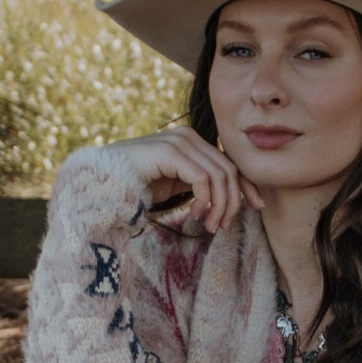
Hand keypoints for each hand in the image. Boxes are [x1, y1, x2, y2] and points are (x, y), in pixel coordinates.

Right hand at [113, 125, 263, 235]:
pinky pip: (202, 178)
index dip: (247, 185)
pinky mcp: (171, 152)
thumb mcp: (177, 185)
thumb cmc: (137, 186)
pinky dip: (204, 200)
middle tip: (220, 226)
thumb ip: (200, 185)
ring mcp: (179, 141)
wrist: (103, 182)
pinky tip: (194, 213)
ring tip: (209, 225)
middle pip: (229, 170)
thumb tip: (229, 200)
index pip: (230, 161)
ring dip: (219, 205)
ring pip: (220, 175)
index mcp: (192, 142)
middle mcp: (188, 136)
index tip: (258, 206)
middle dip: (232, 202)